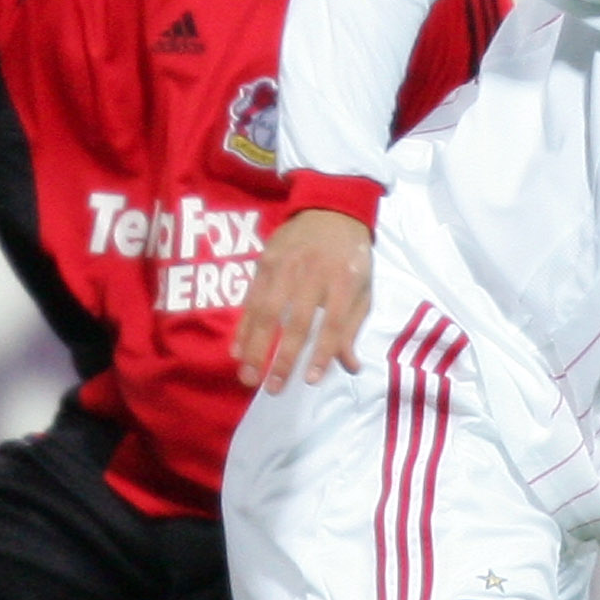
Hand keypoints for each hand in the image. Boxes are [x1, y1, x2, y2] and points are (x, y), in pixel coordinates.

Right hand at [233, 209, 372, 391]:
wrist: (330, 210)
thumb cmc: (350, 257)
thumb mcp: (363, 289)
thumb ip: (353, 327)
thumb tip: (349, 367)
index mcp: (344, 280)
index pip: (332, 323)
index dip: (321, 354)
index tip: (311, 381)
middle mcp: (313, 273)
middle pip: (296, 322)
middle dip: (282, 358)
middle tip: (272, 389)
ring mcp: (285, 267)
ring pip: (267, 313)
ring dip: (255, 348)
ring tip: (248, 377)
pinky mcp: (264, 262)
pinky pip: (251, 300)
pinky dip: (243, 328)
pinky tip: (237, 351)